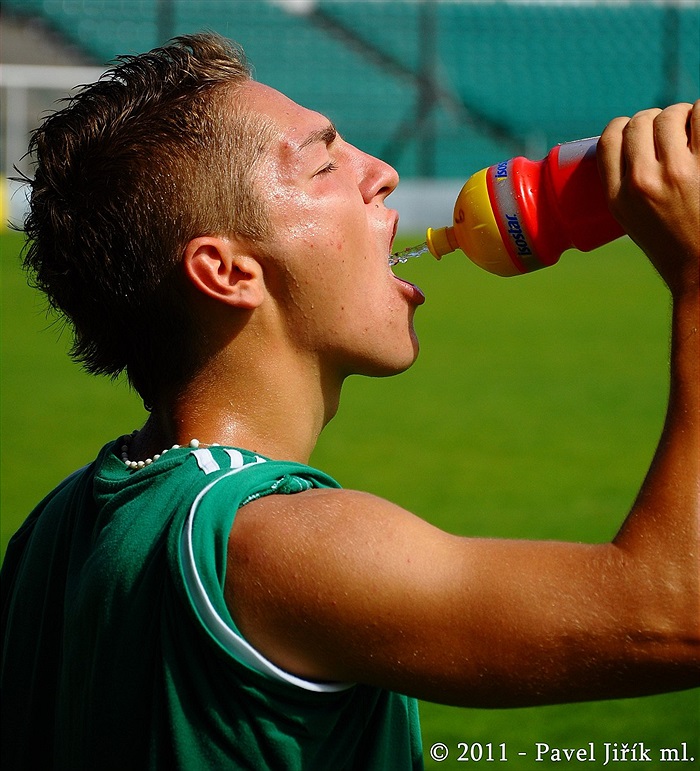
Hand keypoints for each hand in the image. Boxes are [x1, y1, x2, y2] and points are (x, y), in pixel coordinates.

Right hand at [598, 100, 699, 297]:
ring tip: (691, 129)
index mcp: (618, 197)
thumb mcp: (631, 221)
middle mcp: (642, 183)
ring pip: (672, 114)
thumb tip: (639, 142)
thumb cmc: (673, 244)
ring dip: (682, 115)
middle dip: (656, 120)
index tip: (638, 132)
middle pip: (641, 122)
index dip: (624, 126)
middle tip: (670, 133)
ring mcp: (676, 173)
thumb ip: (627, 186)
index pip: (610, 138)